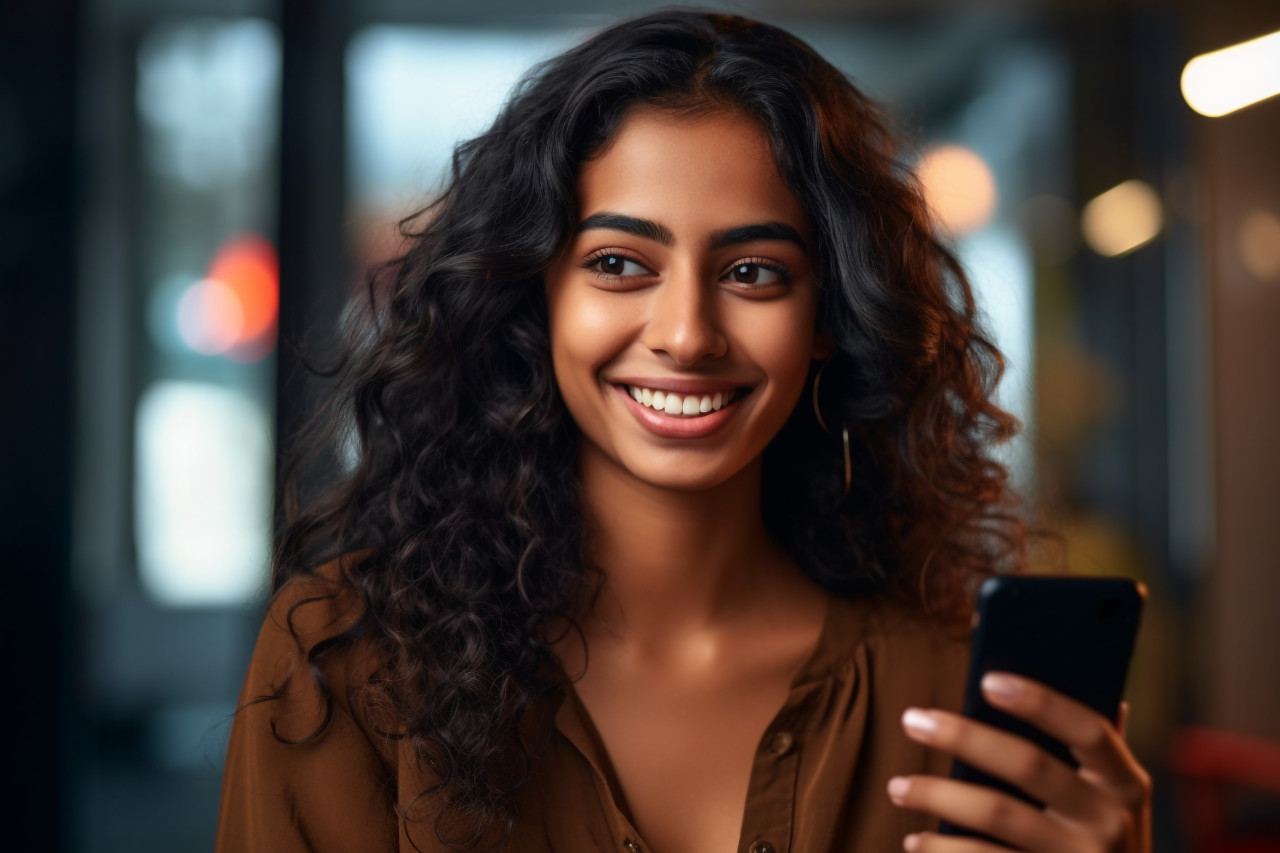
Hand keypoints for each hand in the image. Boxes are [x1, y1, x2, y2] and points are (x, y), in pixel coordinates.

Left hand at [886, 672, 1151, 851]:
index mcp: (1126, 783)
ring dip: (939, 795)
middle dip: (965, 737)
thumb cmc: (1098, 836)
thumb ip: (1087, 744)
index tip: (987, 680)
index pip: (1089, 729)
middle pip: (1030, 766)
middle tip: (912, 720)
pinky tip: (916, 840)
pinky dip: (943, 850)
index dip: (1041, 702)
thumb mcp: (1109, 795)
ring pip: (998, 815)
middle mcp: (1110, 823)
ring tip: (898, 786)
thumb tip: (1056, 667)